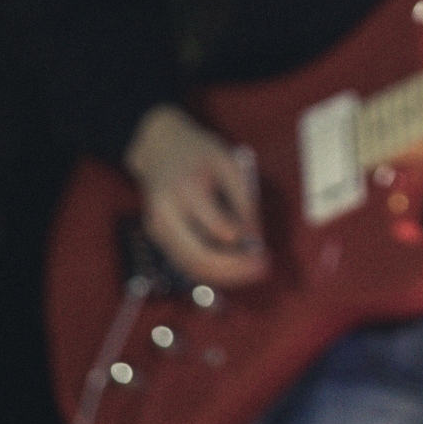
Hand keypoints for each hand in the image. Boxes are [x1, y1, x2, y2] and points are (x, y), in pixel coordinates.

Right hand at [123, 103, 269, 287]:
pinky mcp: (158, 237)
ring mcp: (158, 229)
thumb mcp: (227, 162)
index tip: (264, 245)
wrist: (158, 148)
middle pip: (199, 255)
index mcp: (185, 189)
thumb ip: (243, 197)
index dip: (243, 240)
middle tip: (262, 267)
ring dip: (225, 276)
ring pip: (191, 266)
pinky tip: (233, 268)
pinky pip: (185, 263)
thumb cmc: (196, 153)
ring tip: (252, 271)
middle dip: (235, 269)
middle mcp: (166, 213)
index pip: (215, 226)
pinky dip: (211, 271)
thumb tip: (254, 235)